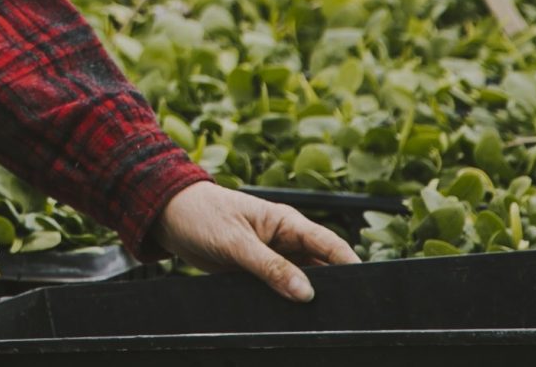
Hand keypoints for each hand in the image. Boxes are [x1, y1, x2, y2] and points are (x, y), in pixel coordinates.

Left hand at [148, 182, 358, 301]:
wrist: (167, 216)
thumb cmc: (201, 215)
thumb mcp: (235, 241)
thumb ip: (269, 267)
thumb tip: (306, 294)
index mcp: (286, 223)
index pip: (330, 245)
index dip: (351, 266)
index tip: (368, 289)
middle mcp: (285, 240)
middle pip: (321, 268)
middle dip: (332, 289)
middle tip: (342, 314)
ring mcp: (272, 257)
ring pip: (301, 282)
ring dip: (306, 298)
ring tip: (317, 320)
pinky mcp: (256, 272)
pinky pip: (279, 289)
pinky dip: (285, 302)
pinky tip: (289, 318)